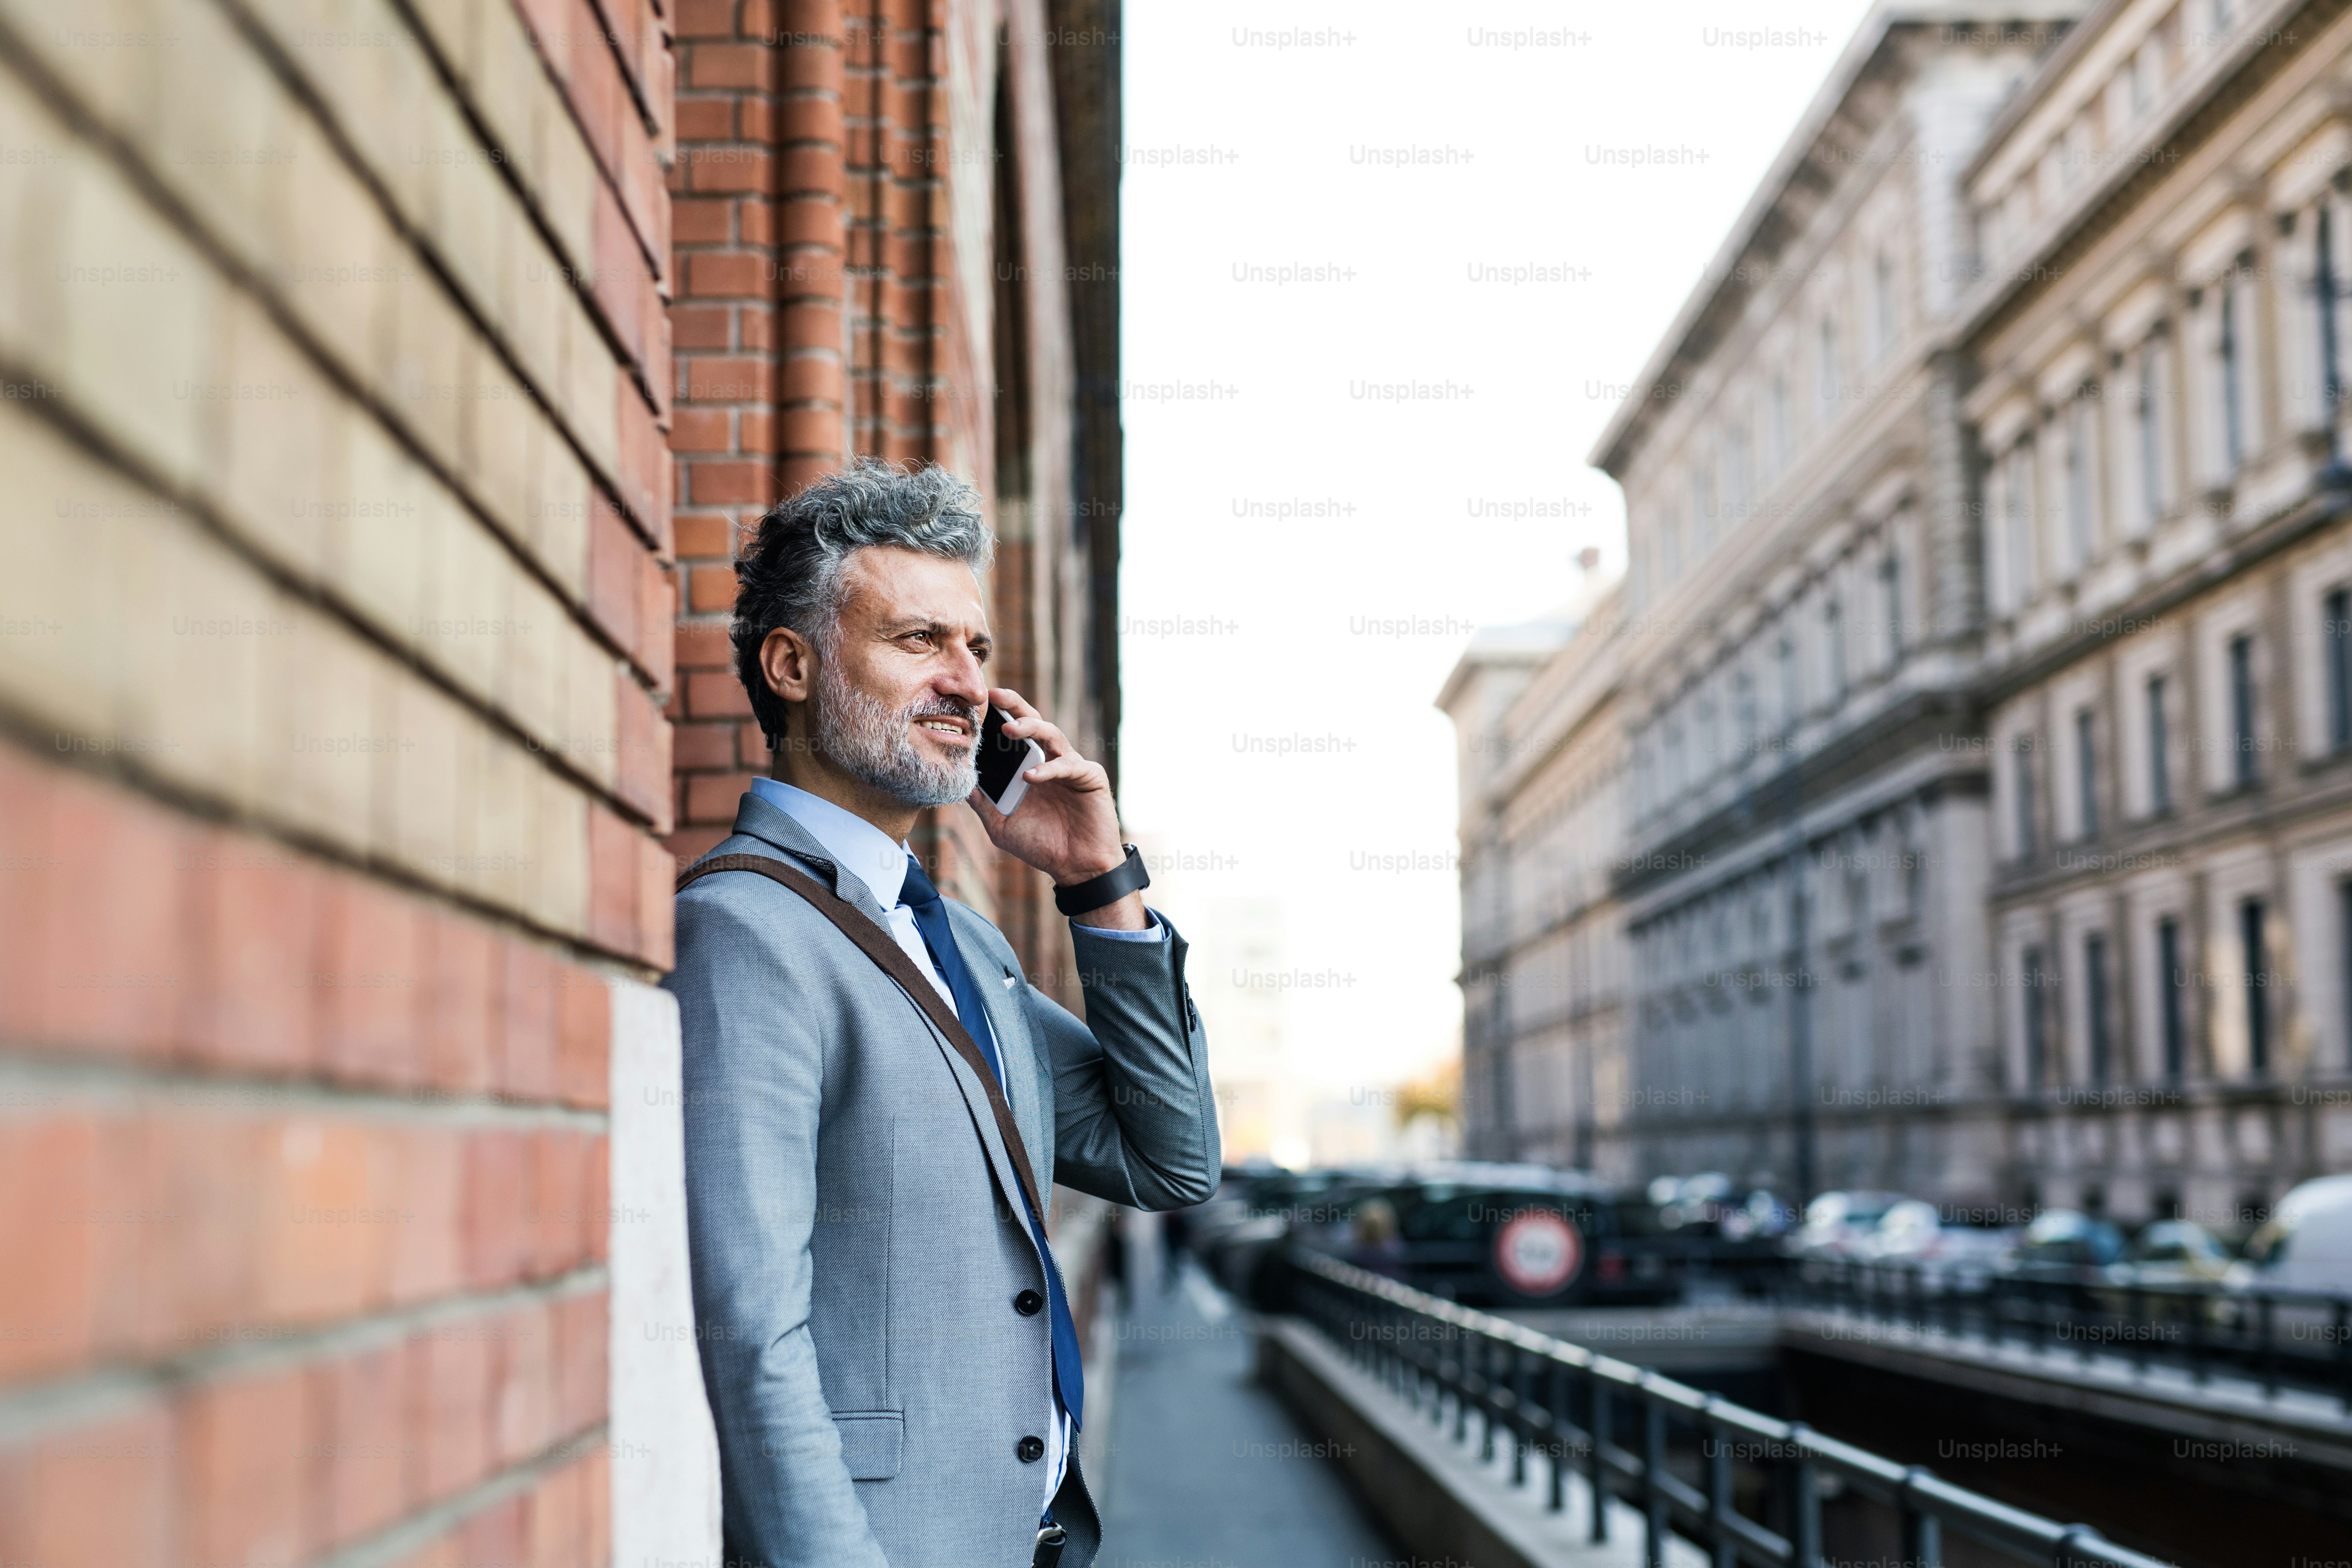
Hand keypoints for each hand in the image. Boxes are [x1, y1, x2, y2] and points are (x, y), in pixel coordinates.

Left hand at [966, 688, 1146, 928]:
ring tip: (1010, 729)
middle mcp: (1049, 759)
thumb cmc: (1041, 845)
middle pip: (1032, 722)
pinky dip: (1049, 768)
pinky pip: (1069, 765)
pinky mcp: (1090, 777)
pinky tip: (1031, 776)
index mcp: (1028, 766)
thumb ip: (982, 802)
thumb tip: (957, 781)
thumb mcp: (1000, 824)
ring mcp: (1070, 766)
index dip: (996, 717)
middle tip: (994, 695)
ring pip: (1052, 735)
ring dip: (1031, 728)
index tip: (973, 704)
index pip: (1011, 734)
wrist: (1076, 868)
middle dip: (1014, 706)